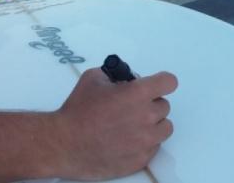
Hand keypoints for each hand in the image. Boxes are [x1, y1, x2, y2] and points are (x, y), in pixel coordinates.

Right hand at [53, 69, 177, 179]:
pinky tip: (126, 141)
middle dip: (150, 104)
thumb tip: (125, 79)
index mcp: (138, 94)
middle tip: (131, 108)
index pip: (169, 82)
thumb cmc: (77, 111)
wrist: (64, 145)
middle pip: (164, 106)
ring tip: (132, 125)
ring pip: (164, 128)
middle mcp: (147, 117)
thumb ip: (114, 75)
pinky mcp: (141, 159)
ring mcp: (145, 141)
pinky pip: (153, 147)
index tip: (155, 85)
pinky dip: (144, 143)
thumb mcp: (93, 79)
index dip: (161, 82)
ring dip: (152, 124)